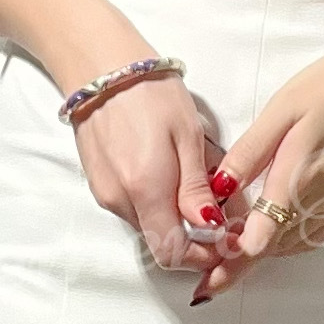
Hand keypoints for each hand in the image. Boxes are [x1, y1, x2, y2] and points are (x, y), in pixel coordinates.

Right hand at [66, 67, 232, 277]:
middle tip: (219, 215)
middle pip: (160, 244)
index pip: (172, 253)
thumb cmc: (150, 92)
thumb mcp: (187, 135)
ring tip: (194, 187)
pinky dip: (155, 204)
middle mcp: (120, 200)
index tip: (224, 240)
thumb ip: (196, 187)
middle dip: (192, 239)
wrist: (100, 67)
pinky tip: (168, 175)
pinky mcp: (99, 184)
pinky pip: (134, 209)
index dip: (202, 256)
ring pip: (148, 227)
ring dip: (174, 220)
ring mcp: (106, 194)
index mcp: (146, 189)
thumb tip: (210, 226)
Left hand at [188, 17, 323, 302]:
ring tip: (234, 260)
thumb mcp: (283, 109)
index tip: (206, 272)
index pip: (257, 241)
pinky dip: (290, 242)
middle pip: (272, 250)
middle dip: (239, 266)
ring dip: (265, 255)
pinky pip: (316, 235)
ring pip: (293, 245)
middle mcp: (320, 204)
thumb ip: (250, 154)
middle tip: (209, 280)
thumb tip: (217, 190)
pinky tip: (277, 234)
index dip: (229, 261)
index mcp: (297, 181)